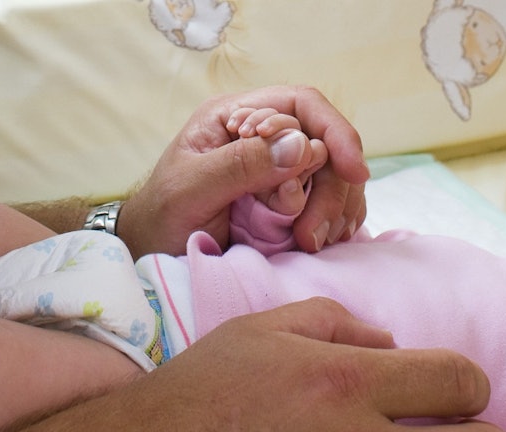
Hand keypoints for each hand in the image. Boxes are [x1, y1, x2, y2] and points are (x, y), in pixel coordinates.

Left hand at [119, 86, 368, 256]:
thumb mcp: (190, 189)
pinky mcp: (286, 201)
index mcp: (235, 117)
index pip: (302, 105)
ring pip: (333, 176)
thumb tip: (301, 145)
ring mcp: (277, 170)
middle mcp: (262, 137)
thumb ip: (239, 165)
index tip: (353, 171)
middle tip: (314, 233)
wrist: (152, 252)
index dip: (334, 132)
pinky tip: (325, 242)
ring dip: (336, 210)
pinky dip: (335, 222)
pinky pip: (327, 203)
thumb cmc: (161, 217)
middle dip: (332, 187)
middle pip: (325, 144)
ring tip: (314, 243)